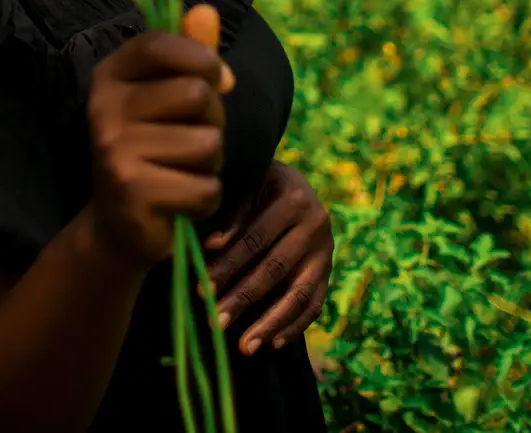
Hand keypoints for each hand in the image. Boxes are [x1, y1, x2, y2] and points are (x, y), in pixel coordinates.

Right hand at [86, 29, 232, 268]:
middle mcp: (104, 107)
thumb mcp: (171, 96)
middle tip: (194, 140)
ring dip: (211, 164)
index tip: (219, 79)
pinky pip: (203, 187)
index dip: (201, 57)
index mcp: (111, 75)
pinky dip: (206, 198)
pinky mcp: (131, 192)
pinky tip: (181, 202)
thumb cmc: (155, 150)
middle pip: (196, 94)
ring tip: (184, 171)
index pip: (159, 43)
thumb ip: (190, 53)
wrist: (117, 227)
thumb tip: (207, 10)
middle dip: (215, 120)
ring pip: (207, 144)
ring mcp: (114, 150)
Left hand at [203, 160, 332, 356]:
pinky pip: (315, 304)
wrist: (293, 182)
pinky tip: (273, 344)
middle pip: (274, 269)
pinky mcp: (329, 270)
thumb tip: (211, 246)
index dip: (227, 264)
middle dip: (242, 299)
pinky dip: (295, 326)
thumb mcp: (248, 184)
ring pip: (298, 293)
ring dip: (270, 324)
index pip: (254, 239)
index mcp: (292, 197)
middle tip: (215, 322)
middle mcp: (315, 224)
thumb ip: (232, 213)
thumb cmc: (258, 183)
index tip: (201, 288)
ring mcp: (326, 250)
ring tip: (244, 347)